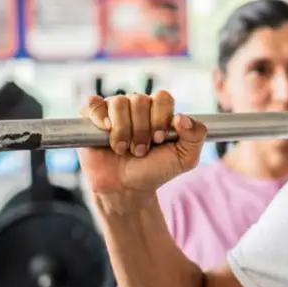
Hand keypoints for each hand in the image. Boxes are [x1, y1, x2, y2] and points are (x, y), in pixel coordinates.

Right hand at [76, 91, 206, 194]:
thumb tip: (182, 118)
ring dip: (123, 131)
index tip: (159, 140)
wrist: (126, 189)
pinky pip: (93, 104)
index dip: (160, 118)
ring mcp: (113, 110)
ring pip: (119, 102)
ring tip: (123, 150)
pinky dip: (100, 118)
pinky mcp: (91, 117)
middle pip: (140, 100)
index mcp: (159, 110)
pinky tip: (106, 133)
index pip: (162, 97)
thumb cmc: (154, 171)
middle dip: (141, 130)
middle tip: (140, 150)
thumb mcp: (185, 158)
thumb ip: (196, 136)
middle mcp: (136, 105)